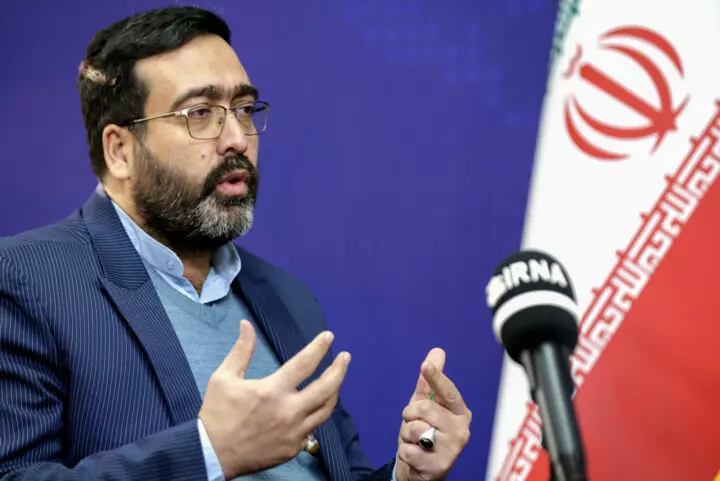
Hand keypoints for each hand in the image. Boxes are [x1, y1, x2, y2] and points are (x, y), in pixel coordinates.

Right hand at [198, 320, 350, 477]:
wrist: (212, 454)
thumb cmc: (217, 414)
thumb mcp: (223, 377)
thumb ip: (241, 350)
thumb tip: (246, 325)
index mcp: (272, 391)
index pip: (304, 364)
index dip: (319, 348)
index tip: (329, 337)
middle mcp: (288, 411)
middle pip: (326, 388)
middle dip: (339, 370)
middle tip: (345, 358)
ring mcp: (293, 432)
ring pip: (325, 410)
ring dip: (334, 392)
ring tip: (336, 380)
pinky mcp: (293, 448)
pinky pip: (313, 428)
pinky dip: (318, 414)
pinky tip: (318, 406)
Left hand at [395, 348, 471, 480]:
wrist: (421, 470)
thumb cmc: (424, 433)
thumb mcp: (424, 405)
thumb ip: (429, 381)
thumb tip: (437, 352)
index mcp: (460, 412)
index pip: (447, 391)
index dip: (435, 377)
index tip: (426, 365)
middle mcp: (461, 430)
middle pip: (424, 408)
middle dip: (410, 415)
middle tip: (415, 424)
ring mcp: (452, 449)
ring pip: (415, 429)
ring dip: (406, 434)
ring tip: (416, 441)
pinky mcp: (439, 466)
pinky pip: (408, 450)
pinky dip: (405, 451)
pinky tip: (415, 455)